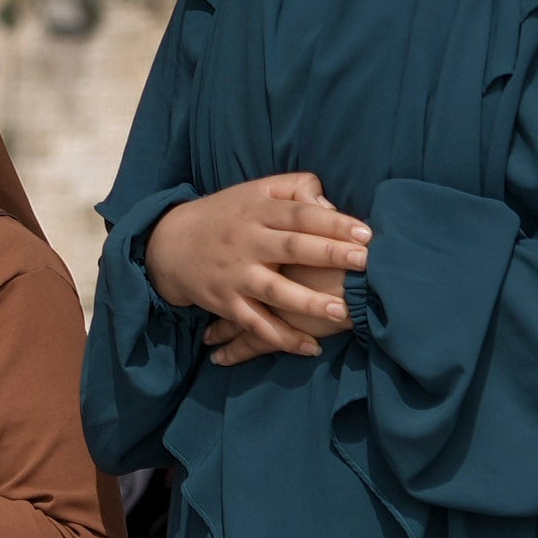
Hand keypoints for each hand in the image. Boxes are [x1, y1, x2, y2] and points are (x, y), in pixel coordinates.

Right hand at [148, 175, 368, 364]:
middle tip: (365, 263)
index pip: (300, 214)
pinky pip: (255, 323)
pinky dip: (281, 338)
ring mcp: (235, 275)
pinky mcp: (225, 302)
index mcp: (257, 211)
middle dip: (329, 255)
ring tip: (341, 312)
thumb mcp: (256, 190)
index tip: (366, 233)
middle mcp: (246, 241)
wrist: (170, 244)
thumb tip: (331, 207)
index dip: (333, 222)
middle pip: (291, 247)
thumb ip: (295, 189)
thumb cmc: (227, 215)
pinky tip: (310, 348)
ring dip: (307, 303)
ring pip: (274, 291)